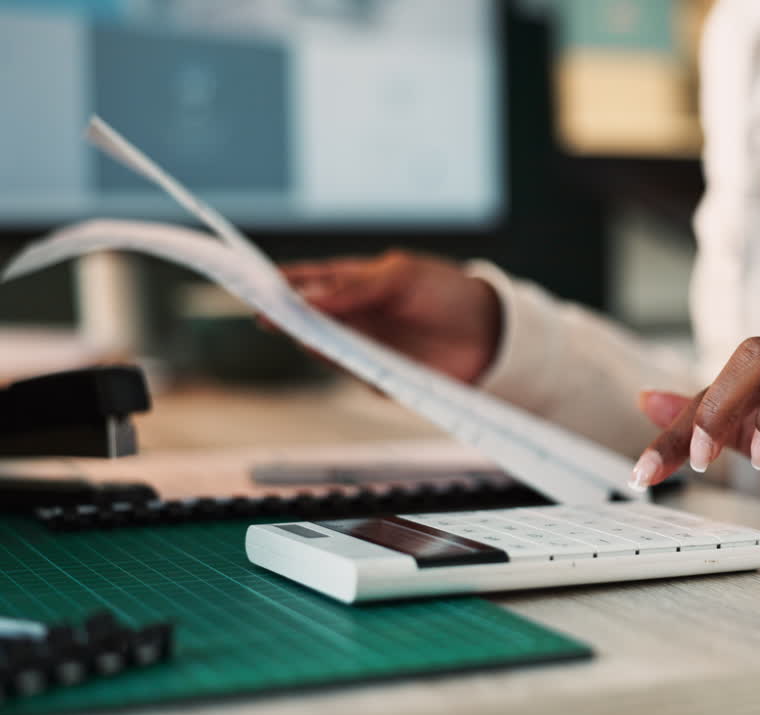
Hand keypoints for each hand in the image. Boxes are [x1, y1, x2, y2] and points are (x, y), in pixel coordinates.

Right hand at [279, 251, 500, 383]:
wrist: (491, 335)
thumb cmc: (447, 293)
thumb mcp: (402, 277)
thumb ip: (355, 286)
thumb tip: (309, 297)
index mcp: (356, 283)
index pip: (309, 280)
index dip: (281, 282)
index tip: (252, 283)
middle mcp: (355, 316)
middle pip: (309, 318)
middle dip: (288, 317)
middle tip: (267, 316)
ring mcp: (366, 347)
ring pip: (326, 349)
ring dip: (314, 344)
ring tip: (301, 335)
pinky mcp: (381, 376)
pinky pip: (354, 374)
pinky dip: (347, 368)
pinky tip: (344, 359)